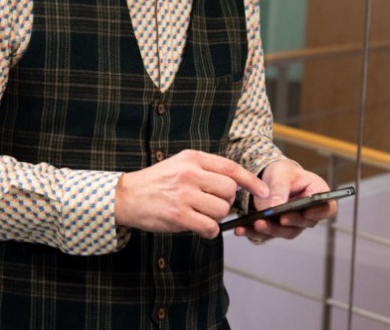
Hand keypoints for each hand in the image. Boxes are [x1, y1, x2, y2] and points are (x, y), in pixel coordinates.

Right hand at [114, 150, 267, 238]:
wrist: (126, 196)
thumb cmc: (156, 182)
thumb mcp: (180, 164)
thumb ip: (206, 169)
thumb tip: (237, 182)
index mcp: (193, 158)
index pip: (231, 168)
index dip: (251, 181)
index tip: (263, 191)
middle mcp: (190, 173)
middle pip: (229, 191)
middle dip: (227, 202)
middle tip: (213, 205)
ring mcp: (184, 194)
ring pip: (221, 210)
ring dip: (215, 217)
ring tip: (200, 215)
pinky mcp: (178, 215)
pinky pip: (209, 227)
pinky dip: (208, 231)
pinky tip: (198, 227)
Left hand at [233, 160, 334, 242]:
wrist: (268, 177)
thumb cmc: (282, 172)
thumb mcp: (281, 174)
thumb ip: (280, 189)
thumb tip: (276, 208)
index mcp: (317, 194)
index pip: (327, 207)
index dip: (319, 213)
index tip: (307, 213)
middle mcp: (308, 212)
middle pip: (304, 223)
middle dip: (289, 222)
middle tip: (279, 219)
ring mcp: (293, 223)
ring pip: (286, 232)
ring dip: (271, 230)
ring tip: (257, 224)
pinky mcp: (277, 229)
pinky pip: (268, 234)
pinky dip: (254, 232)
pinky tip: (241, 229)